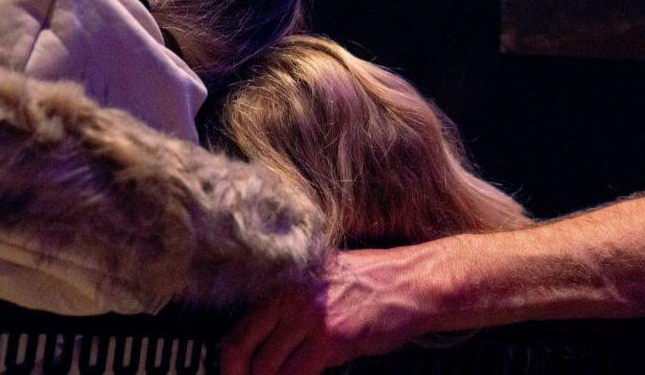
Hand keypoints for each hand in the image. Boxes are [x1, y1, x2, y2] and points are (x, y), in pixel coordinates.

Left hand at [220, 247, 432, 374]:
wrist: (415, 283)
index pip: (239, 328)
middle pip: (241, 348)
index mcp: (285, 281)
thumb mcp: (325, 279)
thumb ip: (295, 303)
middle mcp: (290, 295)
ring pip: (266, 367)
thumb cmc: (377, 282)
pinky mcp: (332, 338)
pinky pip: (296, 374)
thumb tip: (270, 337)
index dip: (229, 362)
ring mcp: (309, 316)